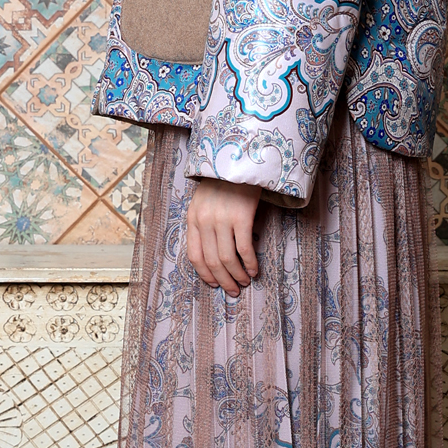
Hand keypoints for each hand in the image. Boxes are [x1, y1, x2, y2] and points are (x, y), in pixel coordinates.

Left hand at [187, 178, 260, 295]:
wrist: (238, 157)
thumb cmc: (223, 181)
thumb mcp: (204, 201)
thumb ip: (204, 223)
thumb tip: (214, 252)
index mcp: (193, 218)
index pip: (194, 255)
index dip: (205, 274)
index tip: (214, 284)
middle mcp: (204, 221)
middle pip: (212, 261)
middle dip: (223, 280)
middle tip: (233, 291)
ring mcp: (222, 219)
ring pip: (228, 258)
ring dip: (237, 275)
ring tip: (245, 282)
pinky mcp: (241, 217)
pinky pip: (244, 248)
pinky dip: (250, 263)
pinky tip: (255, 270)